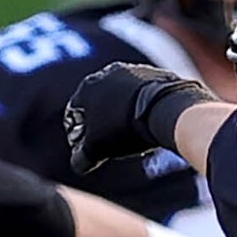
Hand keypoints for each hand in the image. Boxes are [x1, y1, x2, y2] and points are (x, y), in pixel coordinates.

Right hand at [64, 64, 215, 174]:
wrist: (163, 109)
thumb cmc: (124, 128)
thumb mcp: (98, 148)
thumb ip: (83, 157)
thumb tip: (79, 164)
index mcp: (87, 87)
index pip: (74, 114)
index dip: (78, 135)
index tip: (88, 150)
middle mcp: (107, 74)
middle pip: (98, 104)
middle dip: (102, 125)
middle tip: (111, 144)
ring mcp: (132, 71)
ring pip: (121, 98)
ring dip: (122, 115)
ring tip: (132, 137)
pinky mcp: (155, 74)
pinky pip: (143, 95)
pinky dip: (142, 108)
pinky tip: (148, 124)